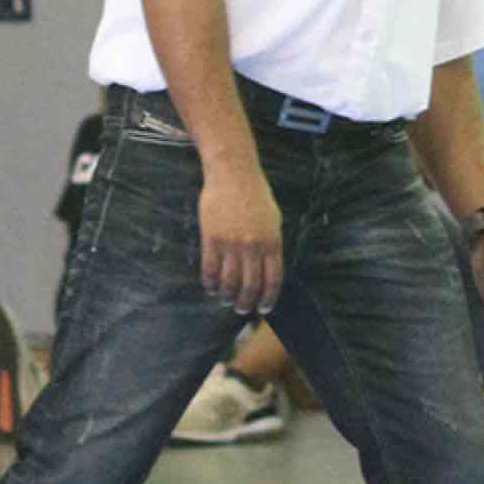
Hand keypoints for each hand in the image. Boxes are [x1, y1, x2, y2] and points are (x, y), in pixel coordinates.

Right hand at [197, 163, 283, 312]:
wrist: (233, 174)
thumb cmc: (256, 195)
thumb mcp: (274, 220)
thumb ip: (272, 244)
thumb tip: (268, 268)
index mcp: (272, 242)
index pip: (273, 279)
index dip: (268, 298)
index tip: (264, 308)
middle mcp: (253, 246)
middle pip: (251, 285)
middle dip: (246, 303)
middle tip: (242, 309)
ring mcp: (231, 243)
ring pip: (229, 281)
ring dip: (227, 296)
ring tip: (226, 300)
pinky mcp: (211, 238)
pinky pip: (209, 269)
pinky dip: (210, 283)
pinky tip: (210, 287)